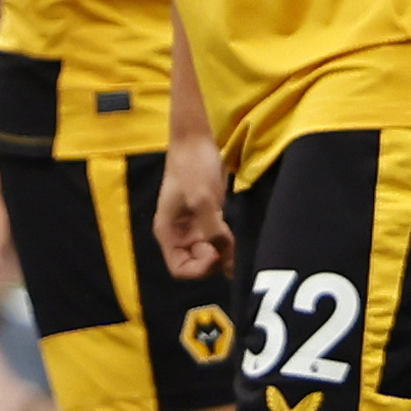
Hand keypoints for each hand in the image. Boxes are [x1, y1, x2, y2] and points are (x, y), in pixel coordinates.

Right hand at [153, 132, 231, 281]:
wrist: (196, 141)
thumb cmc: (193, 167)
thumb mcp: (202, 198)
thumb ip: (211, 229)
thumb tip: (222, 253)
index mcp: (168, 233)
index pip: (179, 269)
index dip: (199, 269)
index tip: (216, 255)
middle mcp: (179, 234)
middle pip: (197, 264)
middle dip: (215, 262)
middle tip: (234, 251)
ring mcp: (194, 227)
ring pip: (210, 253)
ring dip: (225, 255)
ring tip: (240, 248)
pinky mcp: (208, 218)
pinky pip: (218, 239)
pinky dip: (229, 244)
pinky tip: (241, 241)